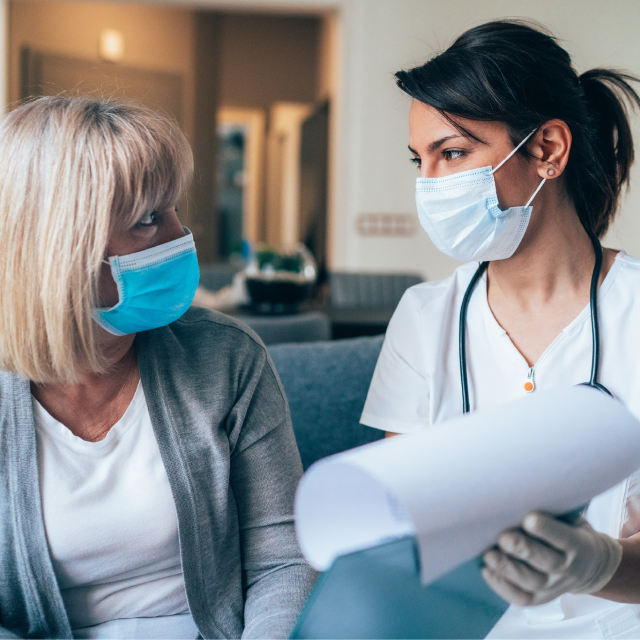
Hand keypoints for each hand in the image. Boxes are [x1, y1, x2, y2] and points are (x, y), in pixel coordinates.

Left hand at [482, 512, 622, 605]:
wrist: (590, 565)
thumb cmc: (568, 529)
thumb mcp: (571, 518)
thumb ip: (553, 511)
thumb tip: (520, 491)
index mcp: (579, 545)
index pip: (564, 538)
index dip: (547, 530)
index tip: (528, 519)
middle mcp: (568, 569)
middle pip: (546, 562)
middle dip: (523, 549)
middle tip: (503, 538)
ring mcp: (554, 586)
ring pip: (532, 583)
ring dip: (508, 569)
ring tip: (489, 556)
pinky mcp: (541, 598)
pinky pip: (522, 598)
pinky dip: (503, 586)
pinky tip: (487, 571)